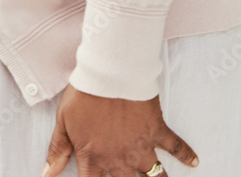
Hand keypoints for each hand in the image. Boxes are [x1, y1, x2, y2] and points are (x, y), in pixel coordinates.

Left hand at [41, 85, 197, 176]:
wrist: (109, 72)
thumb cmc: (83, 95)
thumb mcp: (63, 122)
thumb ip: (57, 150)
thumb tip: (46, 174)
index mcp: (94, 158)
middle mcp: (120, 160)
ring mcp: (141, 147)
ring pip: (156, 175)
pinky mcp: (157, 131)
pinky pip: (176, 146)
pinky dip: (187, 154)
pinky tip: (195, 162)